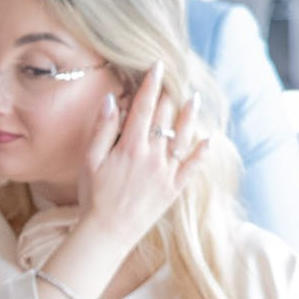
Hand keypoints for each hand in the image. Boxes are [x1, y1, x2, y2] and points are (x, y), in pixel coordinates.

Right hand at [78, 61, 210, 252]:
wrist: (106, 232)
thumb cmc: (93, 196)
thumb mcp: (90, 161)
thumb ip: (102, 129)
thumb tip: (112, 100)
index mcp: (130, 146)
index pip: (144, 107)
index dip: (151, 85)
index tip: (157, 66)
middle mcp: (152, 155)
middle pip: (164, 118)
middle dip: (169, 96)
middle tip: (174, 79)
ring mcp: (166, 172)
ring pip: (183, 137)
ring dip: (190, 116)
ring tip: (194, 98)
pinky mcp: (173, 188)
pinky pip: (192, 167)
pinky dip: (202, 153)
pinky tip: (208, 140)